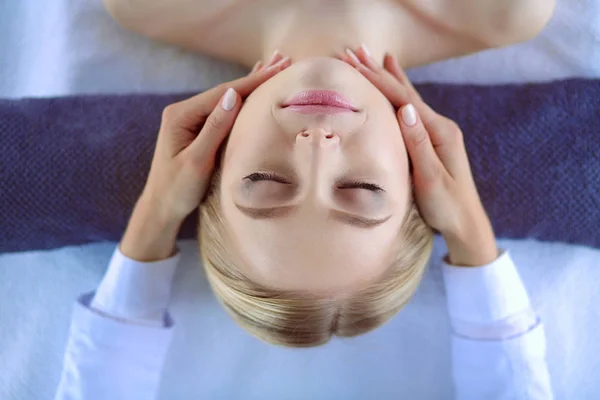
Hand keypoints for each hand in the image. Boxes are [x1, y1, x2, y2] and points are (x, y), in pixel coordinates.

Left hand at [121, 54, 290, 260]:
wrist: (161, 209)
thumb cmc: (177, 189)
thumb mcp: (197, 160)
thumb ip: (215, 127)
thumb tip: (234, 96)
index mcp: (180, 115)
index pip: (223, 94)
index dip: (252, 82)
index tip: (277, 69)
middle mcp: (183, 111)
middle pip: (226, 91)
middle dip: (255, 77)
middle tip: (282, 60)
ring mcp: (190, 120)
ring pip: (226, 99)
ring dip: (251, 85)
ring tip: (273, 67)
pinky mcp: (196, 130)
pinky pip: (224, 111)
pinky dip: (242, 100)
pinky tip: (251, 88)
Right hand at [341, 47, 497, 265]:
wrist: (466, 224)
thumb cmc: (447, 205)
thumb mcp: (431, 177)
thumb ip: (419, 143)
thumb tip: (405, 109)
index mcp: (439, 132)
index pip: (404, 100)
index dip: (379, 81)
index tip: (357, 65)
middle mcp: (439, 127)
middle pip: (406, 92)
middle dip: (381, 72)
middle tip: (357, 51)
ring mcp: (436, 133)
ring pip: (408, 99)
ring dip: (390, 79)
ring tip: (378, 58)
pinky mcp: (432, 142)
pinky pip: (411, 112)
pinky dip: (400, 97)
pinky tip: (397, 92)